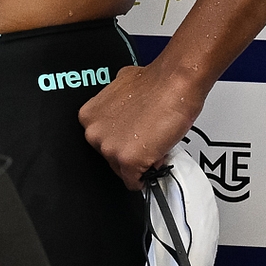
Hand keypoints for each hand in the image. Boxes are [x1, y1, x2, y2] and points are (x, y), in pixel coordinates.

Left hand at [77, 64, 203, 190]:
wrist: (175, 83)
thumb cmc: (156, 84)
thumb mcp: (122, 89)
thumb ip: (115, 106)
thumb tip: (122, 112)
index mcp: (89, 116)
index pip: (102, 142)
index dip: (121, 141)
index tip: (130, 140)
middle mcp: (94, 133)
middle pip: (110, 158)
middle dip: (130, 152)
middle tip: (146, 141)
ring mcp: (110, 148)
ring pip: (123, 170)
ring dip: (140, 162)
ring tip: (155, 143)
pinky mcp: (128, 160)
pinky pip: (134, 181)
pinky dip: (146, 177)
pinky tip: (155, 159)